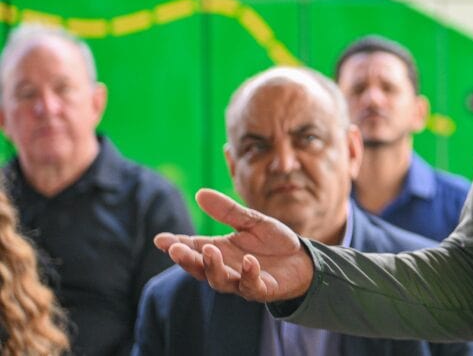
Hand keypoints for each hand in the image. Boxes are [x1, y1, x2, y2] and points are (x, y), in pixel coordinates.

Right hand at [153, 189, 313, 301]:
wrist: (303, 260)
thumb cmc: (274, 242)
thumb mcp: (251, 221)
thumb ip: (227, 211)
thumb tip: (200, 193)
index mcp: (220, 250)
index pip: (193, 248)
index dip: (176, 244)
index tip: (160, 239)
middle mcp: (226, 268)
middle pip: (200, 268)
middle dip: (187, 259)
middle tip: (175, 249)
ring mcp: (242, 281)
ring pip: (220, 281)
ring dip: (213, 267)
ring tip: (209, 250)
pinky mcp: (263, 289)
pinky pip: (252, 286)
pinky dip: (249, 274)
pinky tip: (249, 261)